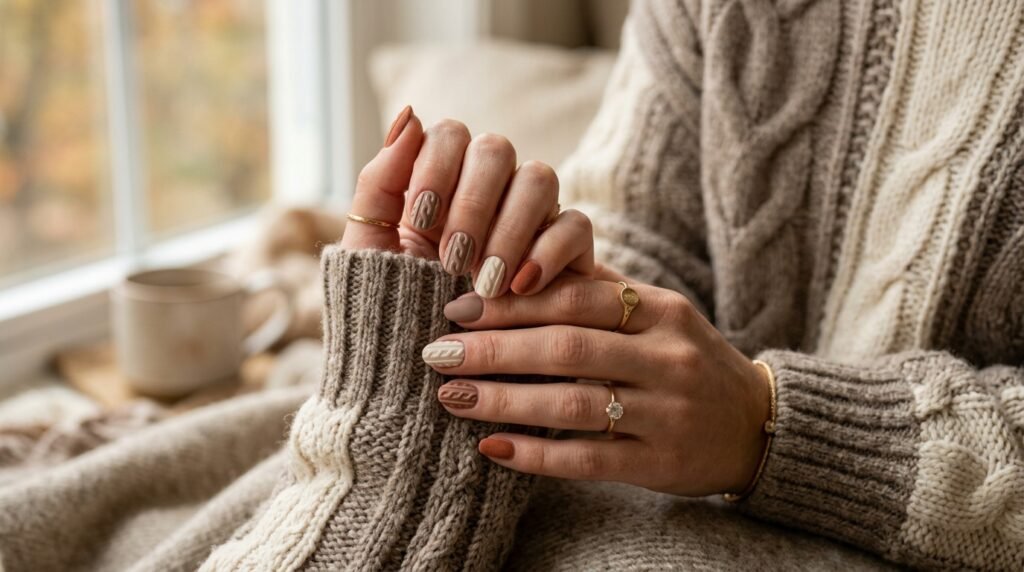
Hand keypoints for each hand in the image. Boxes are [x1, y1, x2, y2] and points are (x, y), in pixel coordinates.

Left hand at [341, 106, 594, 296]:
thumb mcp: (369, 251)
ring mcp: (531, 220)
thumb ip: (379, 185)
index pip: (450, 135)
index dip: (437, 167)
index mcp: (440, 184)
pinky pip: (575, 225)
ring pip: (539, 178)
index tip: (421, 219)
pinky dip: (548, 252)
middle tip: (452, 258)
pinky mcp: (568, 254)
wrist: (422, 380)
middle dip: (472, 202)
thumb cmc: (389, 314)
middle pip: (496, 149)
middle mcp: (489, 193)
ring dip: (509, 227)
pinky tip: (520, 288)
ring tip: (486, 282)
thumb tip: (408, 116)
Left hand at [423, 277, 771, 495]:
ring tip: (451, 397)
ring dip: (504, 401)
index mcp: (662, 311)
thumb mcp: (659, 314)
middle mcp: (668, 357)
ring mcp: (667, 413)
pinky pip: (588, 459)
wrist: (755, 425)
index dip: (512, 302)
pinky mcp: (660, 463)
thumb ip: (600, 289)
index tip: (457, 307)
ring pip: (572, 404)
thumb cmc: (687, 359)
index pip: (576, 298)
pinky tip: (492, 448)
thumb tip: (519, 263)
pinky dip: (536, 454)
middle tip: (438, 353)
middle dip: (494, 350)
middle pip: (567, 348)